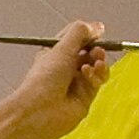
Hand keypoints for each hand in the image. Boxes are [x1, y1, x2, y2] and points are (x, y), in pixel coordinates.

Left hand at [8, 19, 109, 138]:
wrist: (39, 111)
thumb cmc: (43, 79)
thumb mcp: (61, 47)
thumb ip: (80, 32)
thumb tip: (97, 27)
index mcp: (56, 53)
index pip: (76, 38)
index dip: (88, 34)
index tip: (98, 32)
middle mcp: (66, 67)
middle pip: (90, 52)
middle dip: (96, 49)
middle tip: (96, 51)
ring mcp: (76, 83)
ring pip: (97, 67)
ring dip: (99, 62)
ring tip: (95, 64)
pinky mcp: (85, 97)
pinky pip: (98, 81)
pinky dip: (97, 75)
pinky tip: (89, 75)